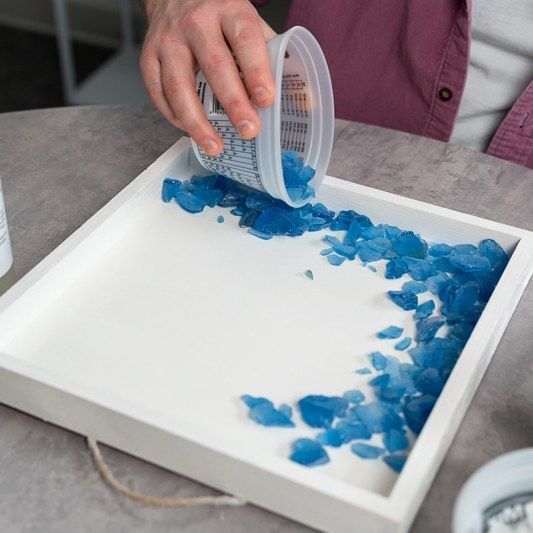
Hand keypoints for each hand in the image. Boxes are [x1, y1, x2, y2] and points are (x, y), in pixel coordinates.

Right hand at [141, 0, 275, 154]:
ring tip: (214, 146)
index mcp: (229, 10)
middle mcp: (196, 23)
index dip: (256, 72)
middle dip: (233, 103)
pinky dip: (174, 116)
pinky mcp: (148, 56)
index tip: (266, 100)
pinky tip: (189, 130)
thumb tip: (298, 97)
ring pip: (179, 86)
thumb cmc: (218, 16)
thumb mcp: (248, 22)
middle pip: (215, 67)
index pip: (245, 41)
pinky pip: (158, 92)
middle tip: (248, 130)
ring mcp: (168, 40)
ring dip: (197, 122)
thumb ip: (269, 54)